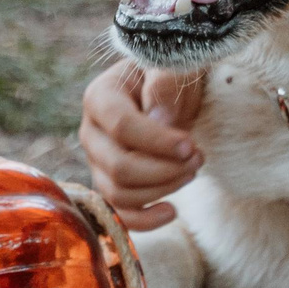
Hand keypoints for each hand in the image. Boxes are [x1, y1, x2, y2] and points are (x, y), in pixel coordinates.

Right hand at [79, 63, 205, 230]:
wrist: (170, 91)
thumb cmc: (171, 76)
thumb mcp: (173, 66)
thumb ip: (166, 83)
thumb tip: (159, 119)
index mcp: (100, 97)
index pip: (122, 127)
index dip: (157, 142)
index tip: (190, 146)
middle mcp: (90, 132)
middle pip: (119, 166)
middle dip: (164, 169)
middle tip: (198, 158)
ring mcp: (97, 162)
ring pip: (119, 193)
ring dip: (162, 189)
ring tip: (193, 171)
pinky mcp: (110, 184)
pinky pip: (119, 214)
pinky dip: (144, 221)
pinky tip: (172, 211)